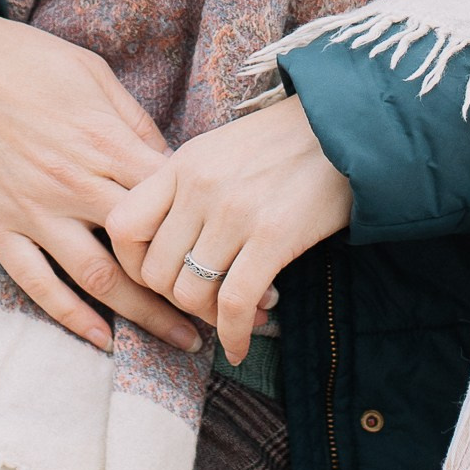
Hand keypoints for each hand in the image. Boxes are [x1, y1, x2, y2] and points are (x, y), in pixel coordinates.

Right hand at [0, 10, 200, 355]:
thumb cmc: (18, 58)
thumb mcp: (89, 73)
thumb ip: (132, 121)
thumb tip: (170, 158)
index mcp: (105, 142)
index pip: (172, 201)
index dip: (212, 231)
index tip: (243, 254)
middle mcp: (75, 184)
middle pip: (148, 250)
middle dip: (195, 284)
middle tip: (229, 310)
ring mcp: (34, 211)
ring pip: (101, 280)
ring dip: (146, 316)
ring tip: (185, 340)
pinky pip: (39, 284)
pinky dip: (72, 317)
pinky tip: (103, 341)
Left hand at [105, 98, 352, 367]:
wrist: (346, 125)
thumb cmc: (286, 141)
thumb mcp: (221, 150)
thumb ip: (188, 189)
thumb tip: (171, 246)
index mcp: (181, 164)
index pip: (123, 228)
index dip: (133, 265)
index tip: (162, 278)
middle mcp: (198, 187)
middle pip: (155, 272)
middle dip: (176, 300)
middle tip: (205, 302)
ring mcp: (233, 212)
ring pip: (190, 294)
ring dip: (210, 318)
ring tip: (234, 314)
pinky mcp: (272, 236)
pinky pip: (233, 305)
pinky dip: (234, 335)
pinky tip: (241, 344)